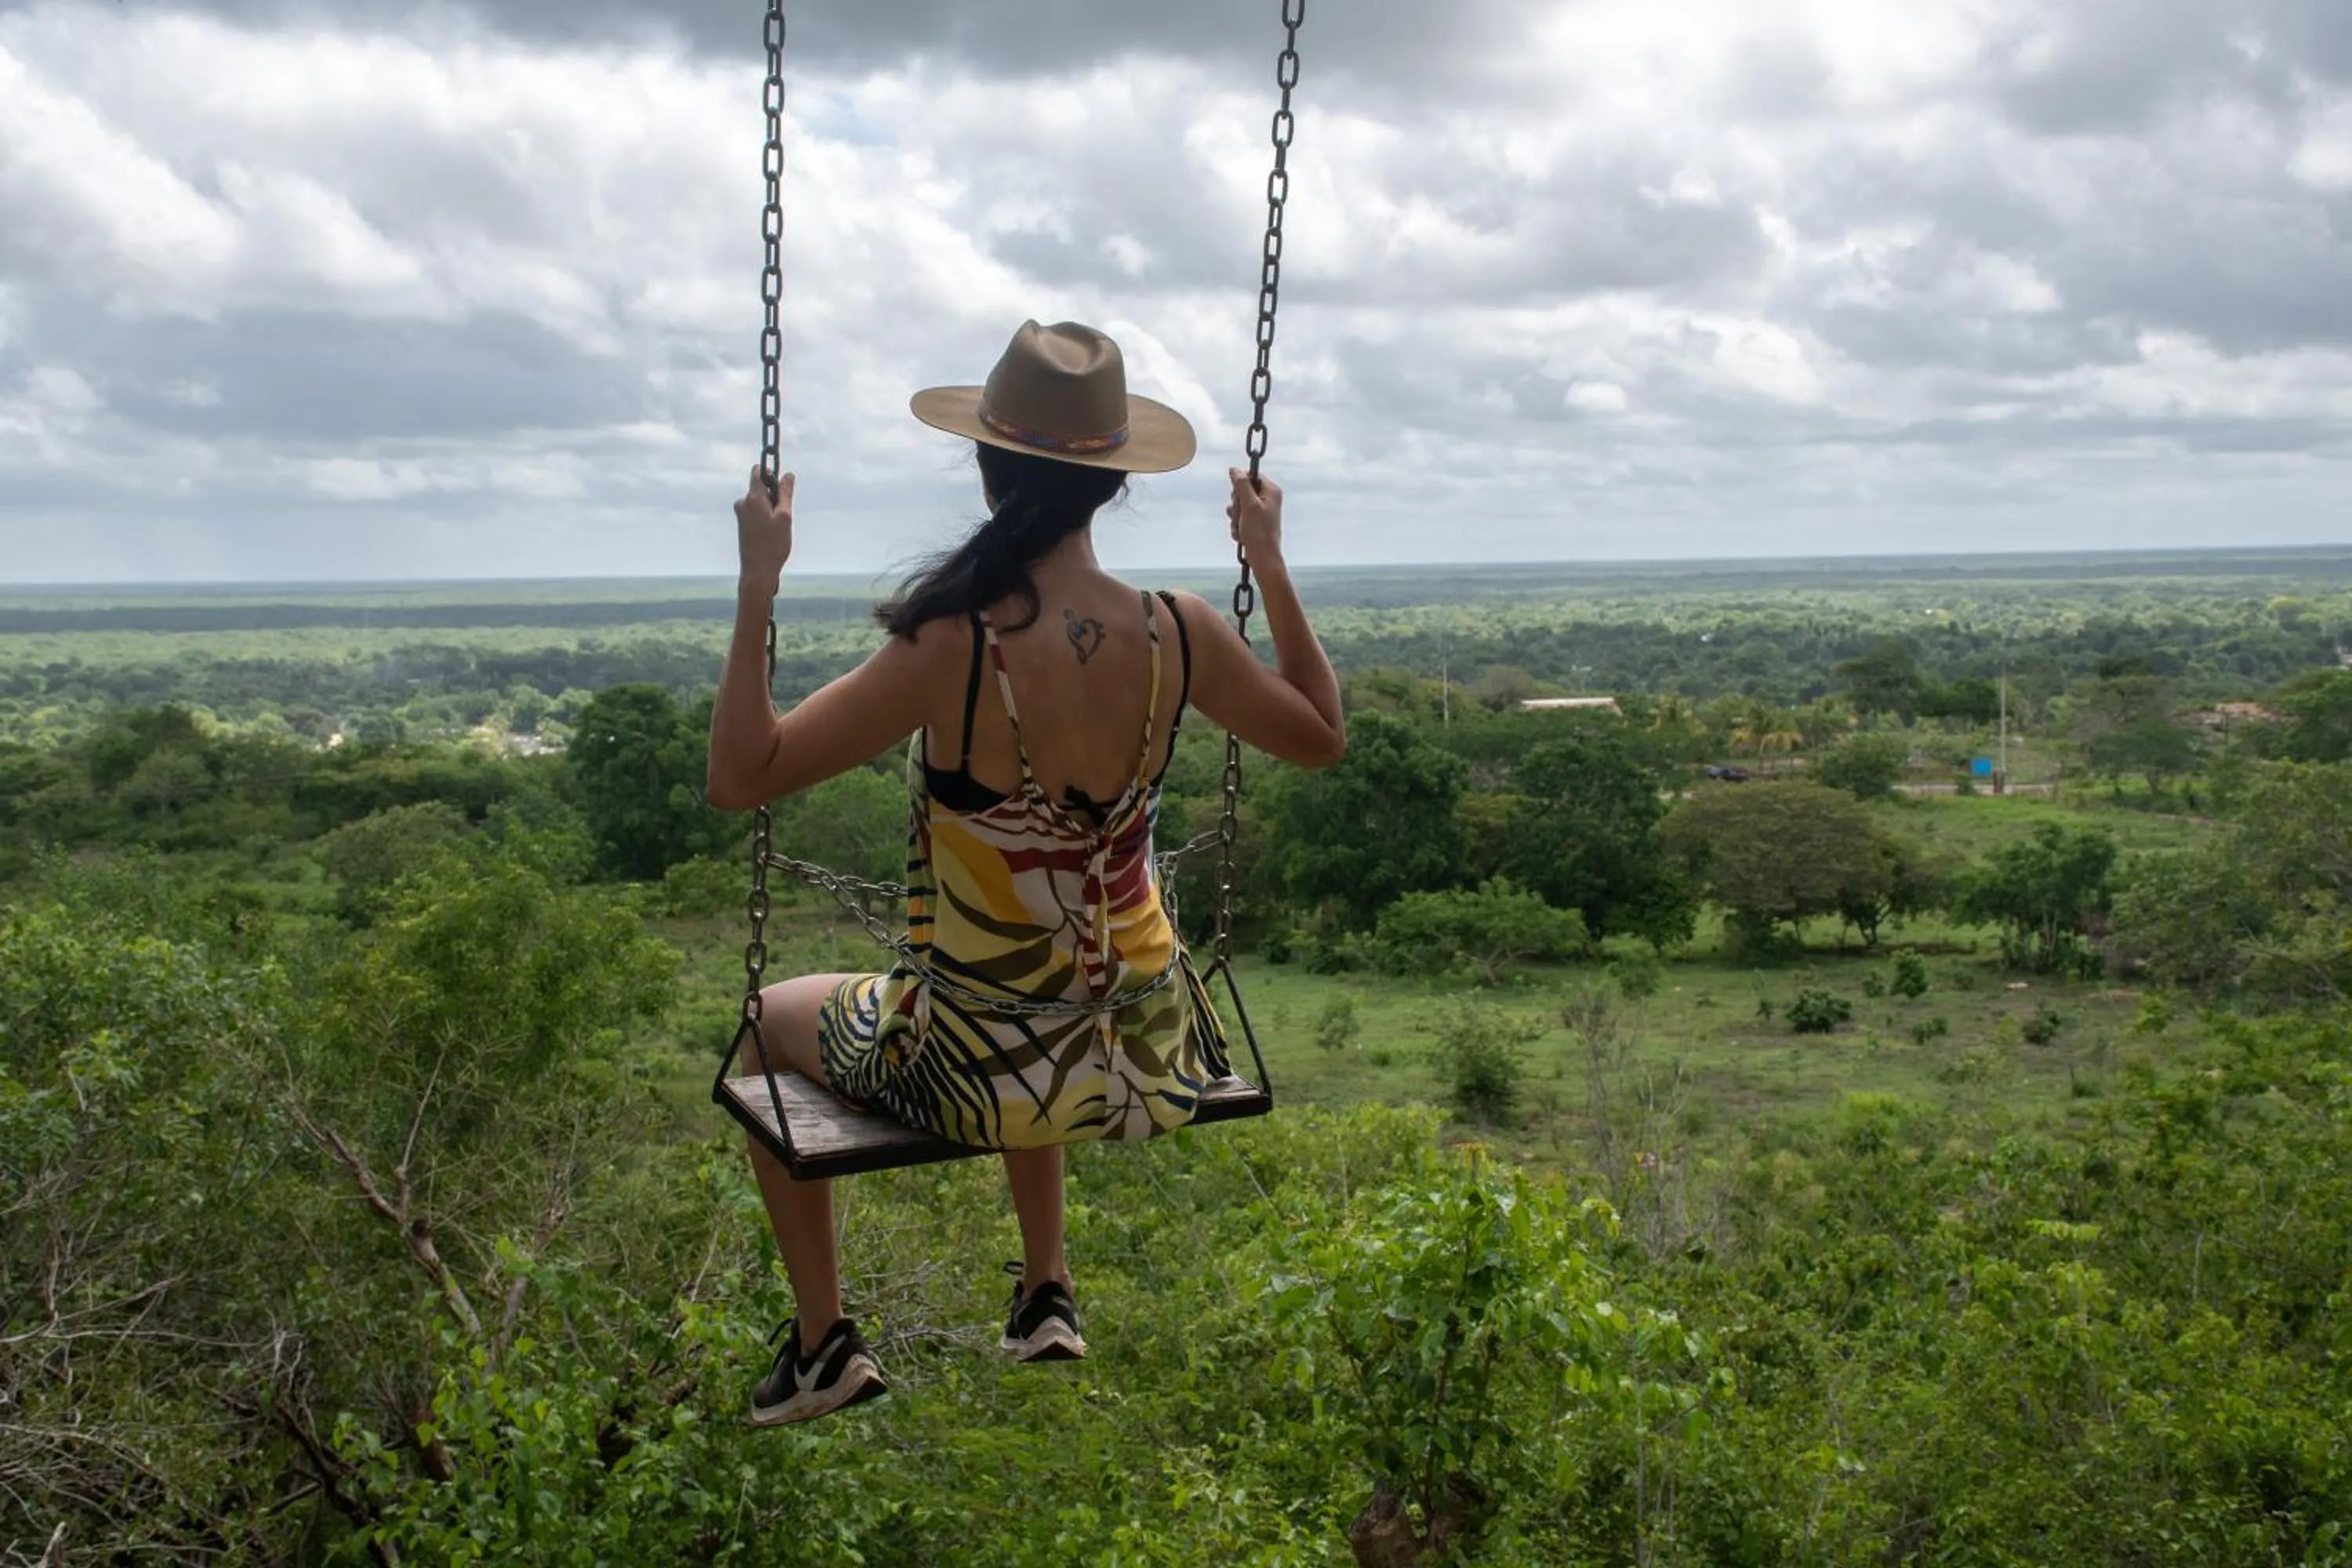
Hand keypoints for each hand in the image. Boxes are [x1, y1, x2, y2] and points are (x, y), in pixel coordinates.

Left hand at [734, 466, 794, 590]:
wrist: (757, 571)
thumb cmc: (773, 545)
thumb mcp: (785, 517)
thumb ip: (786, 493)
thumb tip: (788, 475)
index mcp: (752, 498)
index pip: (758, 472)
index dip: (772, 474)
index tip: (782, 487)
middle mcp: (743, 503)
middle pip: (760, 488)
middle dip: (774, 496)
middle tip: (783, 516)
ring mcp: (741, 514)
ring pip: (760, 502)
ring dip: (771, 509)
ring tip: (777, 529)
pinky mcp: (742, 524)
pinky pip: (756, 512)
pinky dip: (766, 518)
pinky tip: (771, 535)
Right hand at [1227, 468, 1283, 564]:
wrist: (1263, 557)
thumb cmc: (1259, 532)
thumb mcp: (1249, 505)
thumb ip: (1242, 485)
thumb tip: (1234, 470)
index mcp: (1272, 490)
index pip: (1252, 475)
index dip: (1241, 485)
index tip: (1240, 496)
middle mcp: (1268, 499)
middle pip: (1242, 490)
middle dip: (1237, 505)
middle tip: (1242, 515)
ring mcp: (1261, 510)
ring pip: (1238, 505)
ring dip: (1236, 518)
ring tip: (1242, 528)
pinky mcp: (1254, 521)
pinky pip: (1239, 518)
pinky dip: (1237, 526)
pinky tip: (1242, 535)